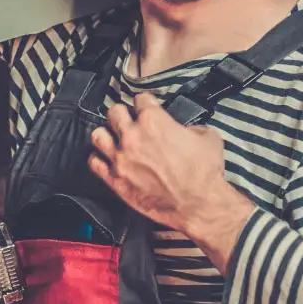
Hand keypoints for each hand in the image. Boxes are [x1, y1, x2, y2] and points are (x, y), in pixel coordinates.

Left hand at [87, 93, 254, 271]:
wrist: (197, 204)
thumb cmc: (204, 172)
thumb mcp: (208, 138)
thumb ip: (192, 128)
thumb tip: (186, 131)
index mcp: (154, 121)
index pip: (140, 99)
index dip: (145, 103)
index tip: (147, 107)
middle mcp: (132, 136)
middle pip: (114, 112)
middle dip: (122, 114)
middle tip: (128, 120)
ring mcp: (121, 158)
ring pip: (98, 135)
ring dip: (106, 134)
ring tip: (112, 138)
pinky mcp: (115, 179)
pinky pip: (94, 163)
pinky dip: (98, 160)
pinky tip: (105, 160)